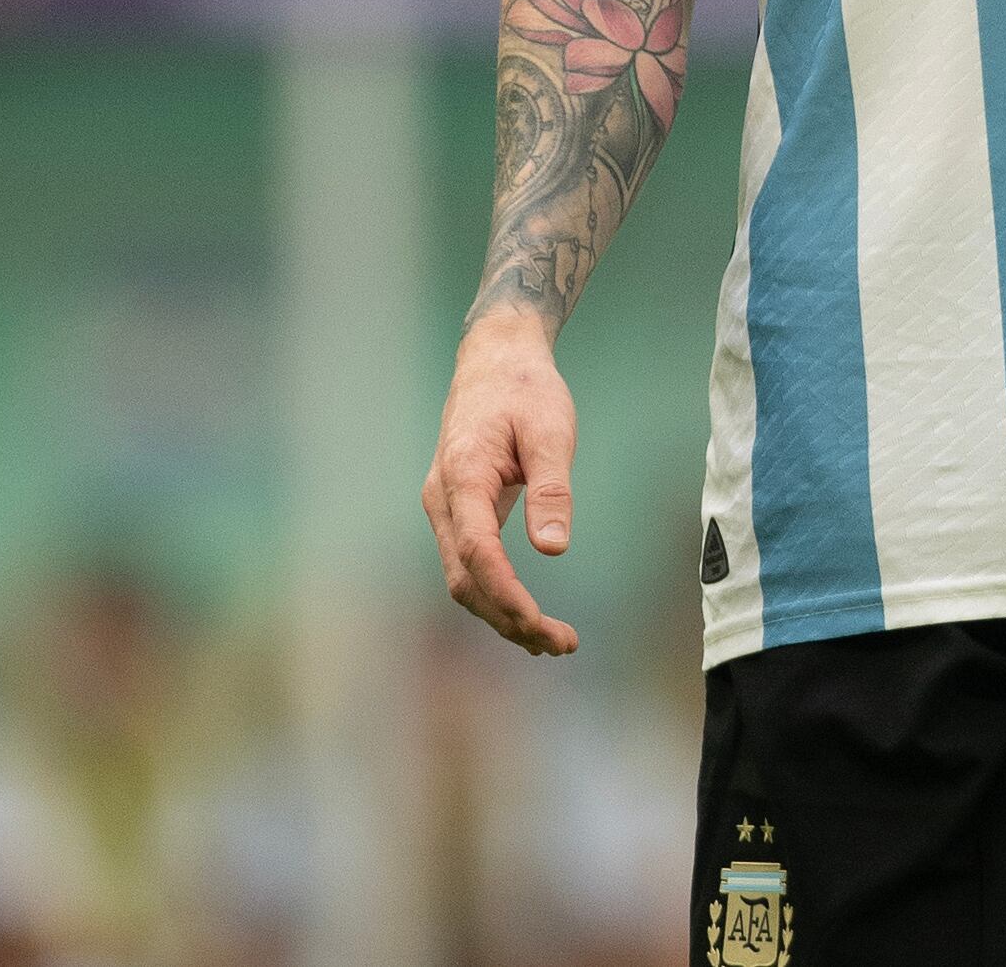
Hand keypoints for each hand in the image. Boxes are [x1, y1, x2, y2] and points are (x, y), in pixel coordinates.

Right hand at [422, 306, 579, 654]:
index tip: (540, 624)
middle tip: (562, 644)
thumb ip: (551, 487)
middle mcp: (443, 500)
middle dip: (509, 617)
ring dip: (503, 614)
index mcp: (462, 476)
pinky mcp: (458, 513)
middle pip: (465, 578)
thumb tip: (554, 548)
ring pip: (464, 579)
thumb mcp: (549, 429)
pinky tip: (528, 615)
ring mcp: (445, 508)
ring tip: (554, 641)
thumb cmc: (526, 390)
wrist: (495, 360)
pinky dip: (497, 595)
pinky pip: (470, 565)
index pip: (476, 551)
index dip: (506, 594)